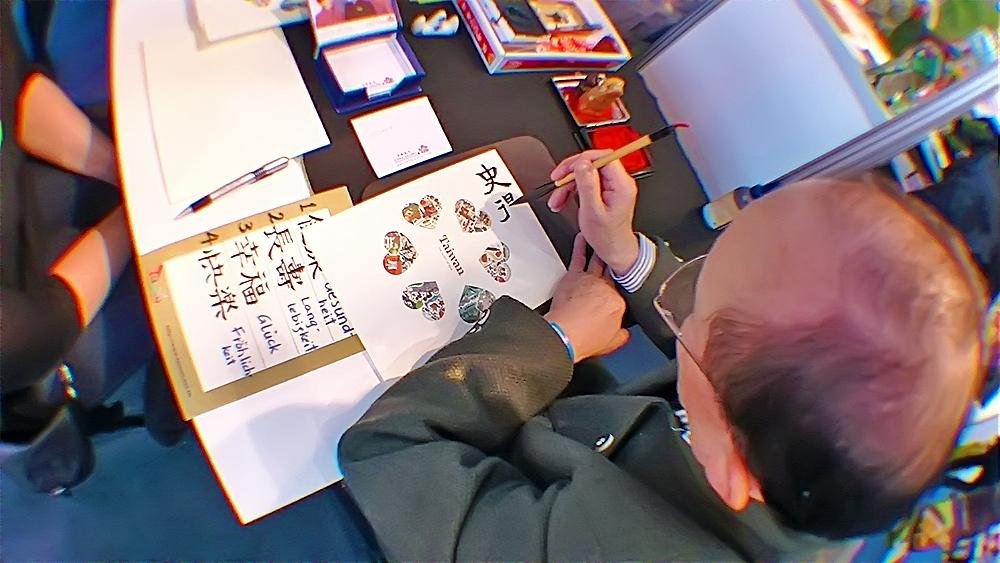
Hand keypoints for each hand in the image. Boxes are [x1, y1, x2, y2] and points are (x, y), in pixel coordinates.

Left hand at [545, 233, 628, 361]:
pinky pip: (578, 256)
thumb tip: (625, 332)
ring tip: (608, 238)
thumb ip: (621, 334)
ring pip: (600, 259)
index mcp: (618, 303)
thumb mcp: (612, 342)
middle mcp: (606, 288)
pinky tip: (585, 236)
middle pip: (616, 271)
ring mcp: (590, 280)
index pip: (625, 290)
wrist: (564, 335)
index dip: (625, 286)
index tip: (625, 283)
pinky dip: (582, 244)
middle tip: (623, 253)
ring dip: (604, 248)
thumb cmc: (584, 338)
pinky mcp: (573, 276)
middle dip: (620, 262)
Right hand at [547, 150, 638, 274]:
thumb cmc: (607, 236)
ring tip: (558, 199)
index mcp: (621, 185)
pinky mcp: (604, 191)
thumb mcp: (593, 211)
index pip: (603, 157)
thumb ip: (587, 185)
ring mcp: (612, 186)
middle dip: (571, 172)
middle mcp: (619, 182)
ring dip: (568, 184)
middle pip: (592, 163)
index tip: (568, 169)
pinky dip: (572, 190)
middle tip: (558, 180)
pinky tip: (563, 200)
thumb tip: (582, 164)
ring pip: (585, 173)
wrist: (613, 249)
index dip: (583, 159)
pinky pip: (585, 182)